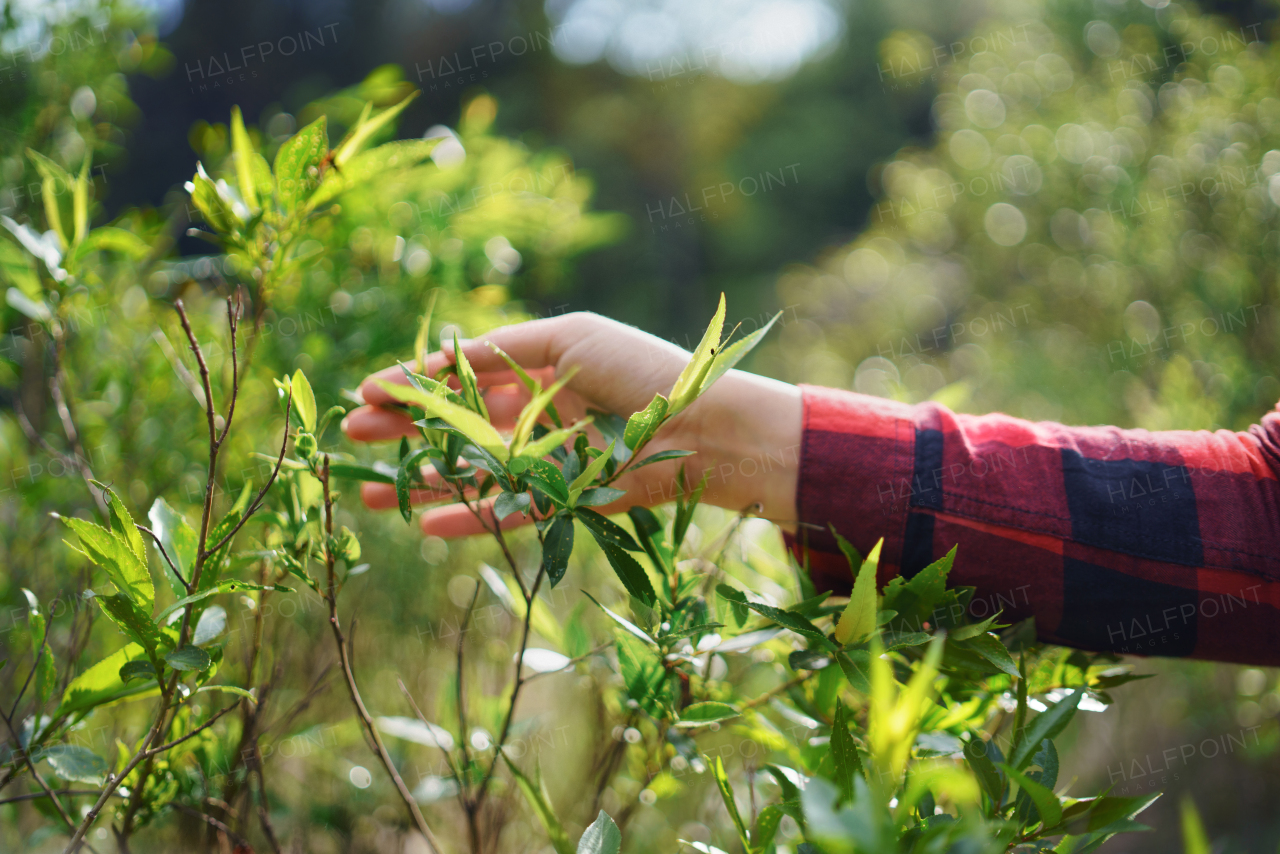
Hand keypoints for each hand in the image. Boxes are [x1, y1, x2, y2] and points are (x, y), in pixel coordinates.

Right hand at [341, 311, 801, 536]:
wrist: (704, 427)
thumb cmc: (641, 370)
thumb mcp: (569, 338)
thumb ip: (502, 350)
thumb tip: (436, 362)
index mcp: (540, 367)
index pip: (463, 376)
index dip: (416, 385)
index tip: (367, 393)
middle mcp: (539, 413)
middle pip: (457, 425)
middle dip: (405, 431)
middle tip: (353, 437)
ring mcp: (549, 459)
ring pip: (472, 473)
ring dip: (422, 482)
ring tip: (370, 492)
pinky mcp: (565, 500)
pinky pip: (506, 511)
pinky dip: (466, 518)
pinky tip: (423, 523)